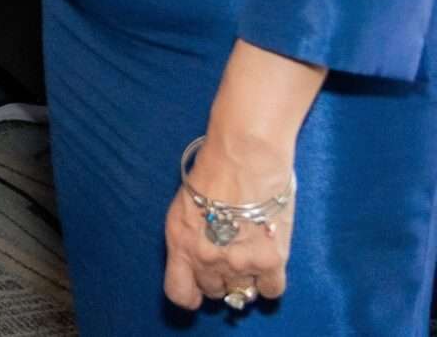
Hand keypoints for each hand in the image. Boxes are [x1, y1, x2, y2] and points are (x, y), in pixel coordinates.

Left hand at [165, 136, 294, 310]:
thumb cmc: (214, 171)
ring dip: (247, 278)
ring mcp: (238, 263)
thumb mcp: (185, 205)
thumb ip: (190, 237)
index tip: (199, 290)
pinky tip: (269, 259)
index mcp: (179, 243)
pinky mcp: (270, 261)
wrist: (244, 155)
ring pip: (243, 292)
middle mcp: (205, 258)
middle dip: (221, 277)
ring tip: (251, 251)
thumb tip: (202, 259)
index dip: (191, 294)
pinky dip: (271, 280)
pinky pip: (271, 290)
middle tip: (231, 255)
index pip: (178, 292)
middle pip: (214, 291)